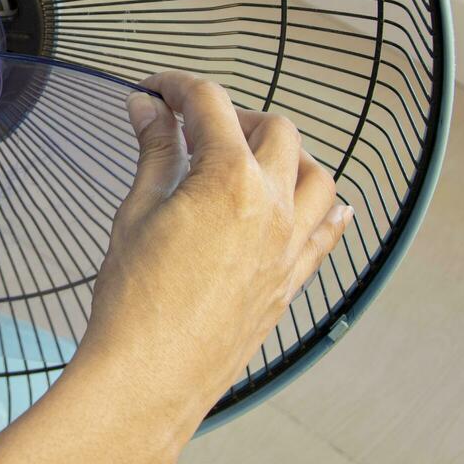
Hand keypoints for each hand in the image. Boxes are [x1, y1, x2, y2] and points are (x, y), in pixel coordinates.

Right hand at [74, 72, 351, 461]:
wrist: (150, 377)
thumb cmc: (135, 301)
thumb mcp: (136, 212)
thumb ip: (153, 152)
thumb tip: (146, 109)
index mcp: (229, 180)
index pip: (210, 104)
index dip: (175, 86)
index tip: (153, 91)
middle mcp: (272, 207)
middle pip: (274, 130)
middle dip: (233, 116)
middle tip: (193, 126)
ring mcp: (289, 247)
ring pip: (317, 176)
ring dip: (287, 155)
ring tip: (249, 159)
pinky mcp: (290, 282)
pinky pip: (328, 234)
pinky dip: (327, 209)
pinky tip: (322, 203)